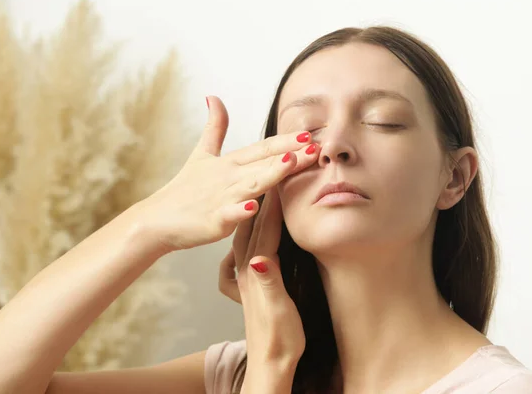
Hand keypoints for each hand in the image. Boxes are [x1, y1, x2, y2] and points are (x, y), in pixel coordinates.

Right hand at [134, 96, 318, 251]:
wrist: (157, 219)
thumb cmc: (184, 189)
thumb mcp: (201, 153)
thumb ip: (214, 127)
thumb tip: (213, 96)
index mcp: (229, 163)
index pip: (262, 149)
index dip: (285, 141)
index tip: (309, 134)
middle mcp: (228, 177)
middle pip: (264, 164)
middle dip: (291, 154)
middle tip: (315, 146)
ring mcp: (221, 198)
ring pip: (251, 184)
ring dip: (271, 173)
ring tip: (290, 162)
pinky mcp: (212, 220)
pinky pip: (228, 215)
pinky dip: (239, 211)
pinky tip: (253, 207)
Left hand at [221, 188, 305, 392]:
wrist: (269, 363)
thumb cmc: (278, 339)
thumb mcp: (276, 313)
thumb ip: (267, 285)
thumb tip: (259, 258)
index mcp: (257, 272)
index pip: (266, 229)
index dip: (275, 202)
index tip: (283, 174)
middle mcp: (249, 268)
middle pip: (255, 223)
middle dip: (265, 194)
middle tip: (275, 168)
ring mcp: (249, 272)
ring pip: (251, 230)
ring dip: (259, 205)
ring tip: (265, 182)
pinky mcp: (252, 278)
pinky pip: (252, 243)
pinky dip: (255, 225)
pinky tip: (255, 218)